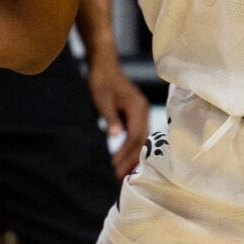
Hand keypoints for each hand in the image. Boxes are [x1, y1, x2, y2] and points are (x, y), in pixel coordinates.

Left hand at [89, 54, 152, 178]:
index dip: (124, 154)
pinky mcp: (133, 116)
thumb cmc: (100, 79)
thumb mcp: (101, 98)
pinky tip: (120, 161)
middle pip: (140, 142)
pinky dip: (128, 150)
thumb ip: (109, 117)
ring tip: (121, 176)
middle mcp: (142, 112)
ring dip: (130, 158)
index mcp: (137, 107)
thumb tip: (115, 136)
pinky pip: (133, 137)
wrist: (102, 63)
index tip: (113, 167)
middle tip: (118, 179)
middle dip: (129, 161)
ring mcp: (139, 114)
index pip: (134, 137)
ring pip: (138, 141)